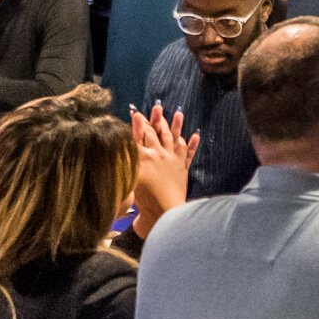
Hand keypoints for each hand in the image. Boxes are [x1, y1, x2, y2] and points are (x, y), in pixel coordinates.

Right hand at [129, 105, 198, 232]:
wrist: (164, 212)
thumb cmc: (143, 201)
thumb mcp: (128, 179)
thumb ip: (126, 162)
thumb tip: (123, 148)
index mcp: (143, 157)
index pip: (138, 135)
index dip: (137, 123)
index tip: (136, 112)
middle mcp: (159, 155)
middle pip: (156, 133)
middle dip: (156, 119)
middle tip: (157, 106)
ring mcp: (173, 161)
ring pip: (174, 138)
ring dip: (176, 125)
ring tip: (178, 113)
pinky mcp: (183, 169)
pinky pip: (189, 154)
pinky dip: (193, 144)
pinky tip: (196, 135)